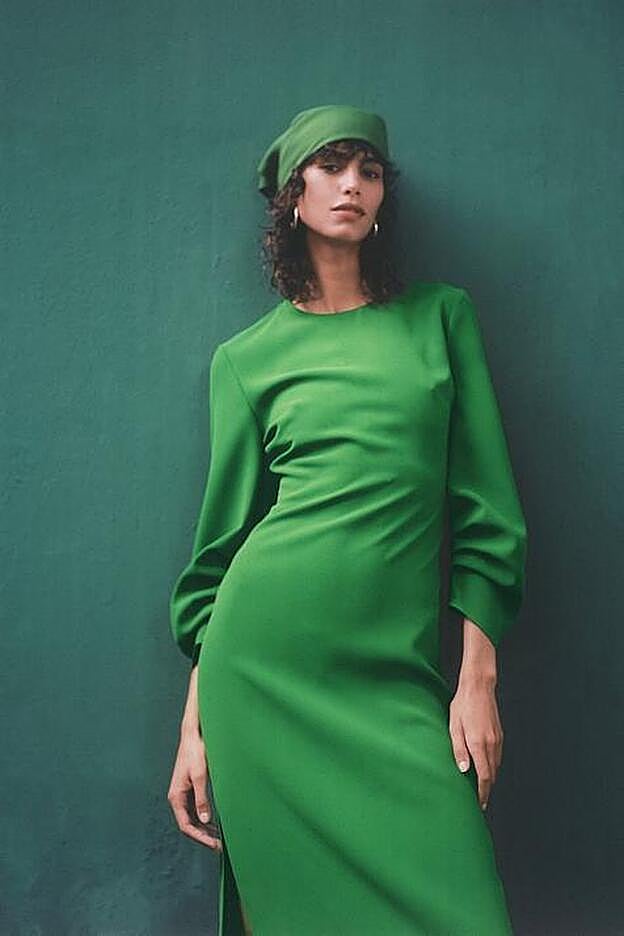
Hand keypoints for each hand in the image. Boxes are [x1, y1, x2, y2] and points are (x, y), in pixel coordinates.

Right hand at [167, 727, 222, 851]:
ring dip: (205, 829)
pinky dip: (206, 819)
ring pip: (193, 819)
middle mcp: (178, 798)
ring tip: (220, 838)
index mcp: (176, 797)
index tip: (214, 844)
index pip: (186, 826)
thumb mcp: (200, 776)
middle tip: (220, 846)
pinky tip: (217, 823)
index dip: (200, 837)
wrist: (193, 735)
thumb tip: (205, 820)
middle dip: (204, 836)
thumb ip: (202, 799)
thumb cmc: (195, 752)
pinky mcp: (190, 789)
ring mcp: (184, 794)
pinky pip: (196, 810)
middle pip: (189, 825)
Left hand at [448, 676, 503, 811]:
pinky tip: (486, 768)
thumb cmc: (462, 705)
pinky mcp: (500, 735)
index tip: (480, 804)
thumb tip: (463, 770)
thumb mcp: (454, 726)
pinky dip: (493, 766)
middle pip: (492, 775)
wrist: (479, 688)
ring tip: (482, 788)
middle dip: (486, 790)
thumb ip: (458, 749)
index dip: (482, 793)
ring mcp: (497, 739)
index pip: (484, 776)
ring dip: (490, 779)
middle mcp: (491, 744)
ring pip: (496, 766)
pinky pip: (498, 756)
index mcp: (478, 743)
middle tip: (480, 801)